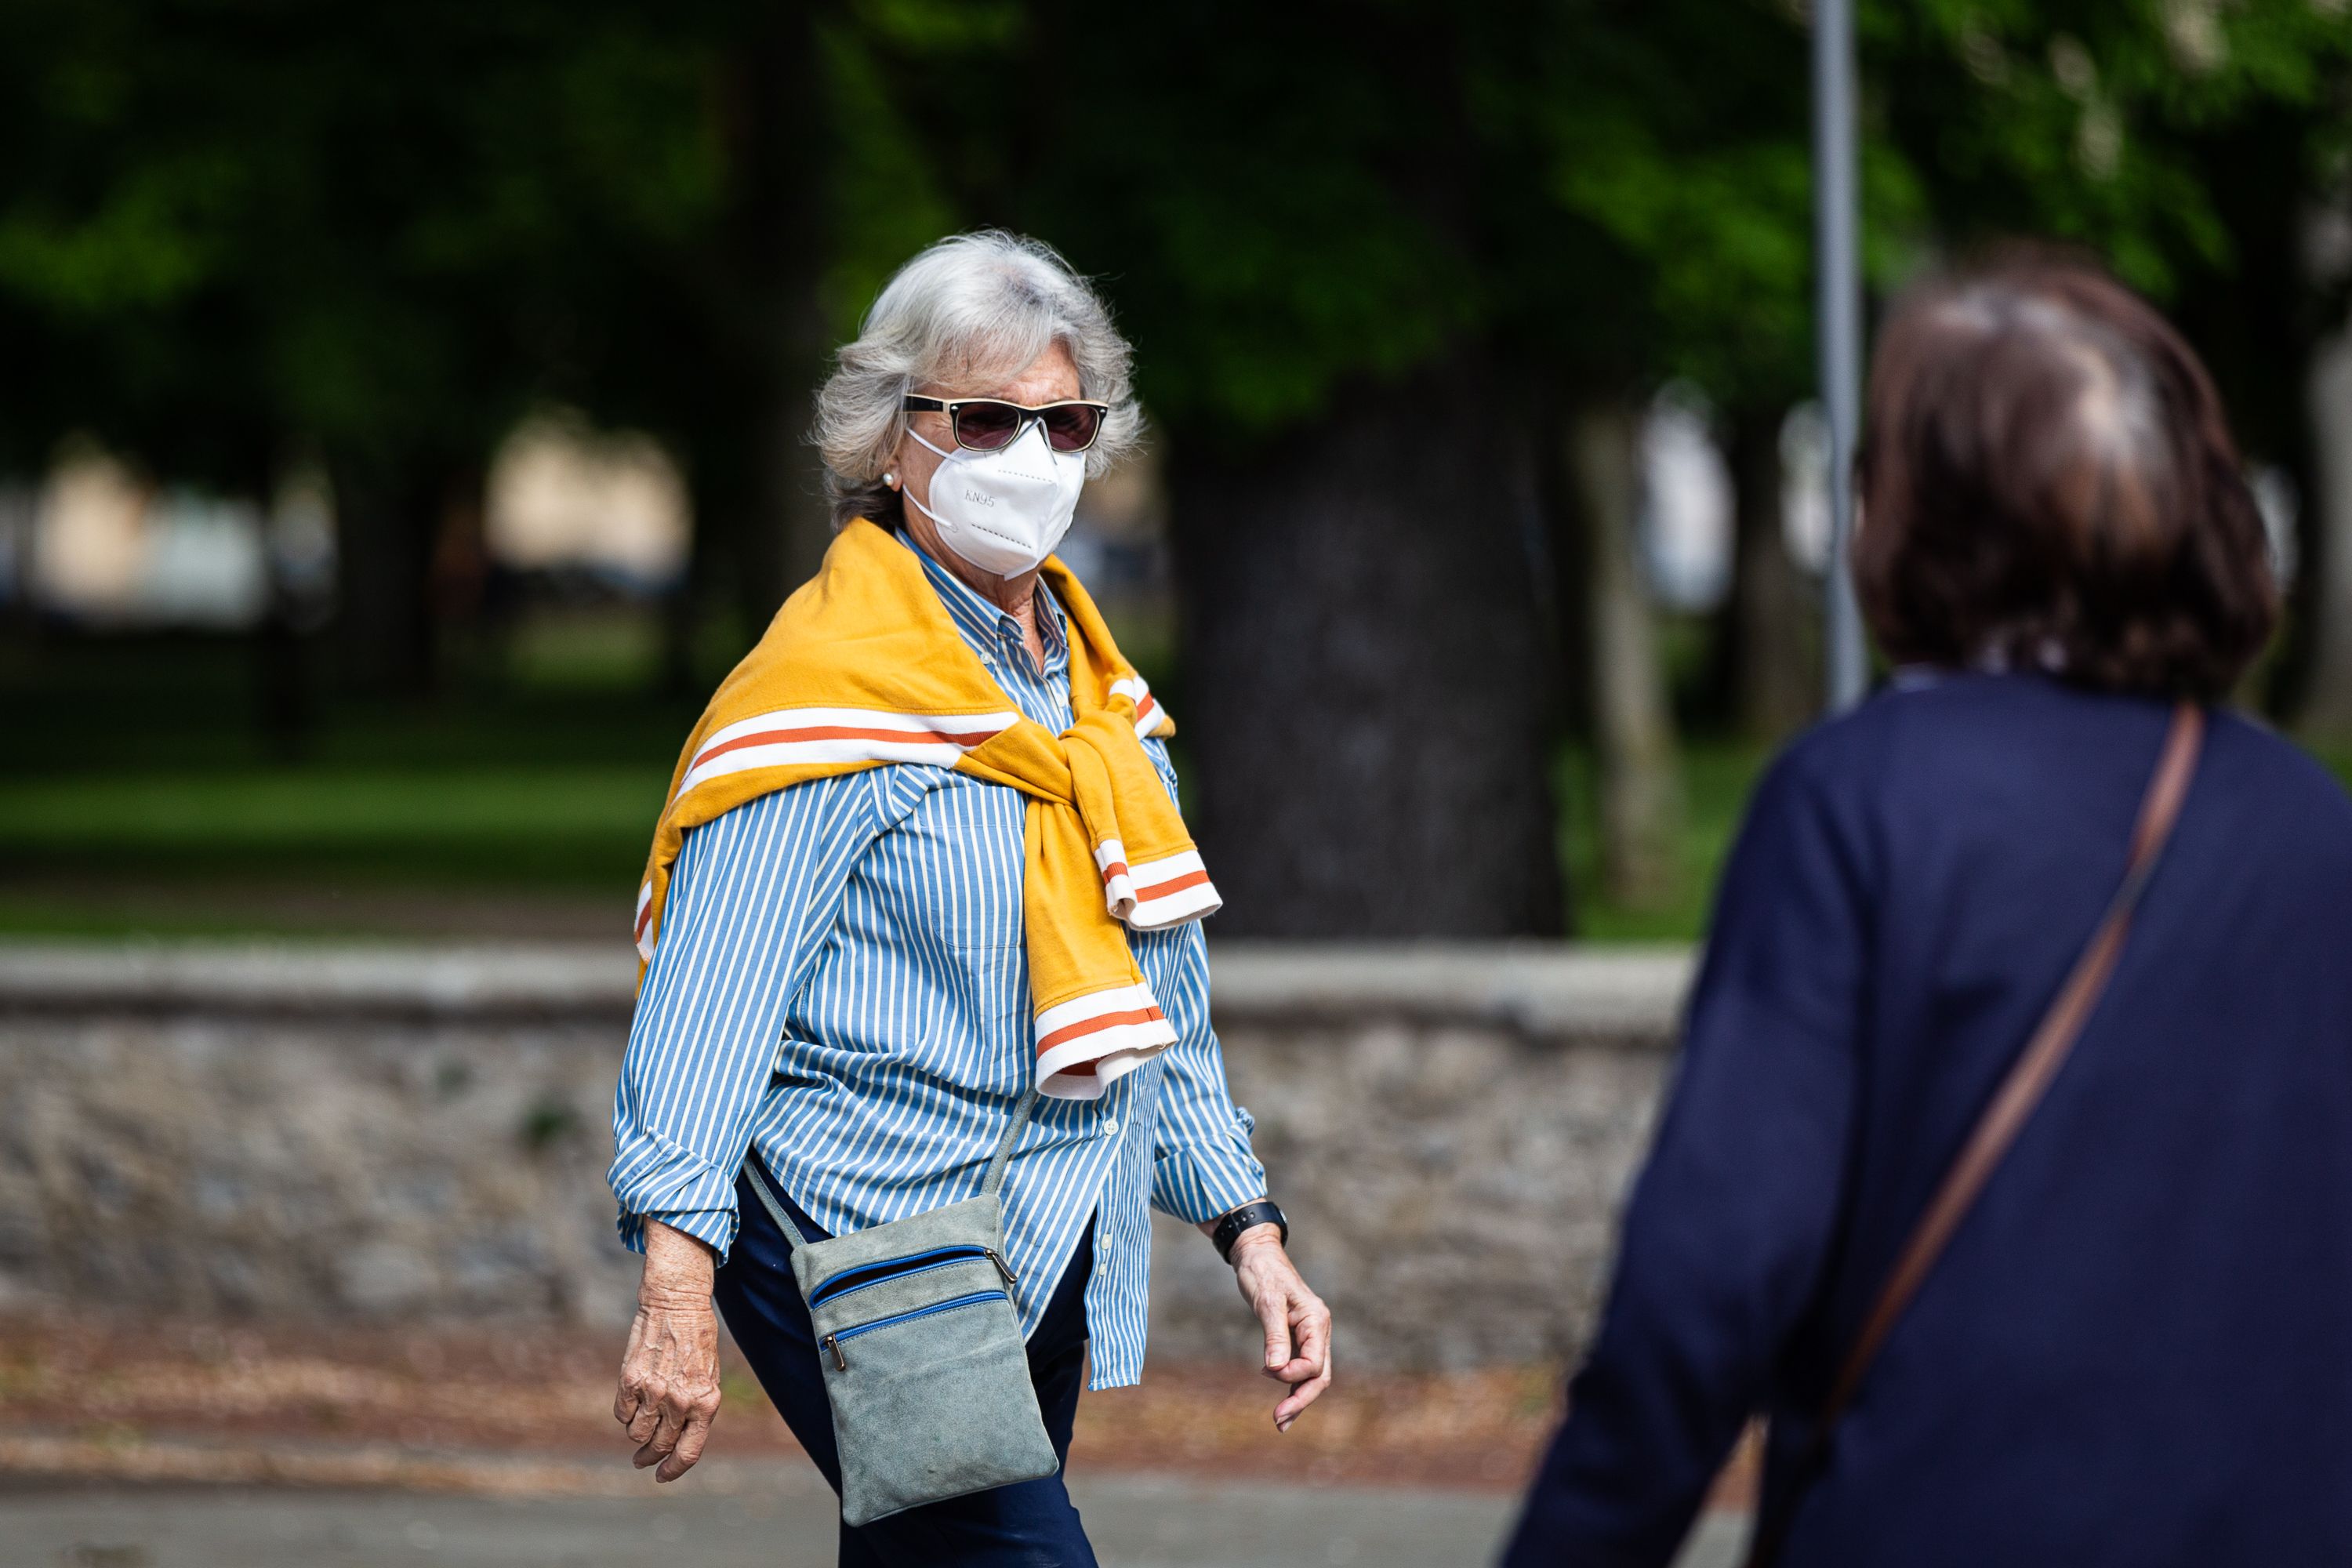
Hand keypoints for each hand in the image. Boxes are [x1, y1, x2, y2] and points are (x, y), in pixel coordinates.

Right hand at [613, 1220, 721, 1481]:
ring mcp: (653, 1392)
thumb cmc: (697, 1340)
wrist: (677, 1303)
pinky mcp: (629, 1382)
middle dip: (650, 1457)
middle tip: (642, 1460)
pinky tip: (633, 1399)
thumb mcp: (709, 1377)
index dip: (673, 1470)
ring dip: (637, 1433)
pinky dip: (625, 1412)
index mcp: (706, 1403)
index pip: (688, 1453)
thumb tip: (680, 1441)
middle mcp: (680, 1402)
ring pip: (636, 1434)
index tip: (662, 1476)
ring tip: (642, 1420)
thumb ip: (697, 1409)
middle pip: (659, 1447)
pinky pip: (621, 1414)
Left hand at [1225, 1226, 1332, 1431]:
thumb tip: (1277, 1370)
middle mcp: (1318, 1330)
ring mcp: (1309, 1335)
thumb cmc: (1262, 1272)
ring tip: (1280, 1424)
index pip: (1314, 1363)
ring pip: (1311, 1376)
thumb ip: (1274, 1336)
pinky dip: (1291, 1387)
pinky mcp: (1296, 1338)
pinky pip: (1299, 1368)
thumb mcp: (1267, 1302)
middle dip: (1300, 1400)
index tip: (1266, 1371)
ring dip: (1297, 1399)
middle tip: (1278, 1421)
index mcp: (1317, 1320)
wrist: (1256, 1253)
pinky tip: (1282, 1406)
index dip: (1292, 1375)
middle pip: (1319, 1375)